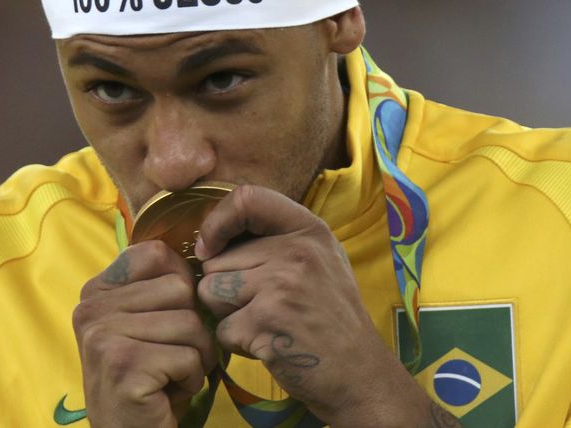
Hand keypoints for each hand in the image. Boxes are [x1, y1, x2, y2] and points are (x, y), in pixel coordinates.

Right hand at [74, 240, 217, 426]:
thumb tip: (204, 250)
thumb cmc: (149, 375)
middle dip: (194, 326)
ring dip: (196, 356)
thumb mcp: (147, 321)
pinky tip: (166, 392)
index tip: (172, 314)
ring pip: (191, 323)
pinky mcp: (123, 366)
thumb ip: (160, 285)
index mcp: (96, 289)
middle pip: (181, 287)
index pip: (156, 252)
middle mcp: (91, 307)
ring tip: (170, 374)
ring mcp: (102, 336)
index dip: (181, 282)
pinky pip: (189, 357)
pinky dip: (190, 379)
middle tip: (172, 354)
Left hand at [194, 185, 438, 426]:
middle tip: (264, 306)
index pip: (246, 197)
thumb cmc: (331, 317)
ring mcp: (280, 284)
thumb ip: (275, 239)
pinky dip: (237, 343)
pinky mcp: (265, 321)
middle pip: (216, 258)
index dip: (218, 222)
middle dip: (226, 287)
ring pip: (210, 291)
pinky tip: (268, 344)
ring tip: (264, 323)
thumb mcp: (319, 260)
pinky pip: (221, 328)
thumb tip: (213, 236)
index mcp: (308, 229)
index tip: (212, 247)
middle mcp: (295, 250)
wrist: (360, 373)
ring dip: (227, 314)